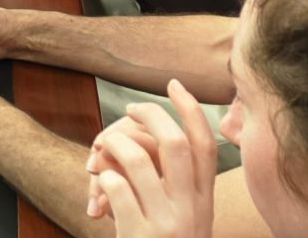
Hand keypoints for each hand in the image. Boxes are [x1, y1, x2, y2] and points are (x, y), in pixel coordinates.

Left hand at [84, 81, 216, 236]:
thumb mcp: (182, 216)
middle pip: (174, 143)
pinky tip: (101, 195)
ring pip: (136, 158)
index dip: (191, 111)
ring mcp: (167, 224)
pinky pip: (115, 186)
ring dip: (113, 146)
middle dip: (148, 116)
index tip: (174, 84)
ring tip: (102, 155)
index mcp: (204, 202)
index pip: (206, 147)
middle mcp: (192, 211)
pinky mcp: (142, 235)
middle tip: (129, 110)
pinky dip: (103, 179)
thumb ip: (175, 181)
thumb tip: (149, 128)